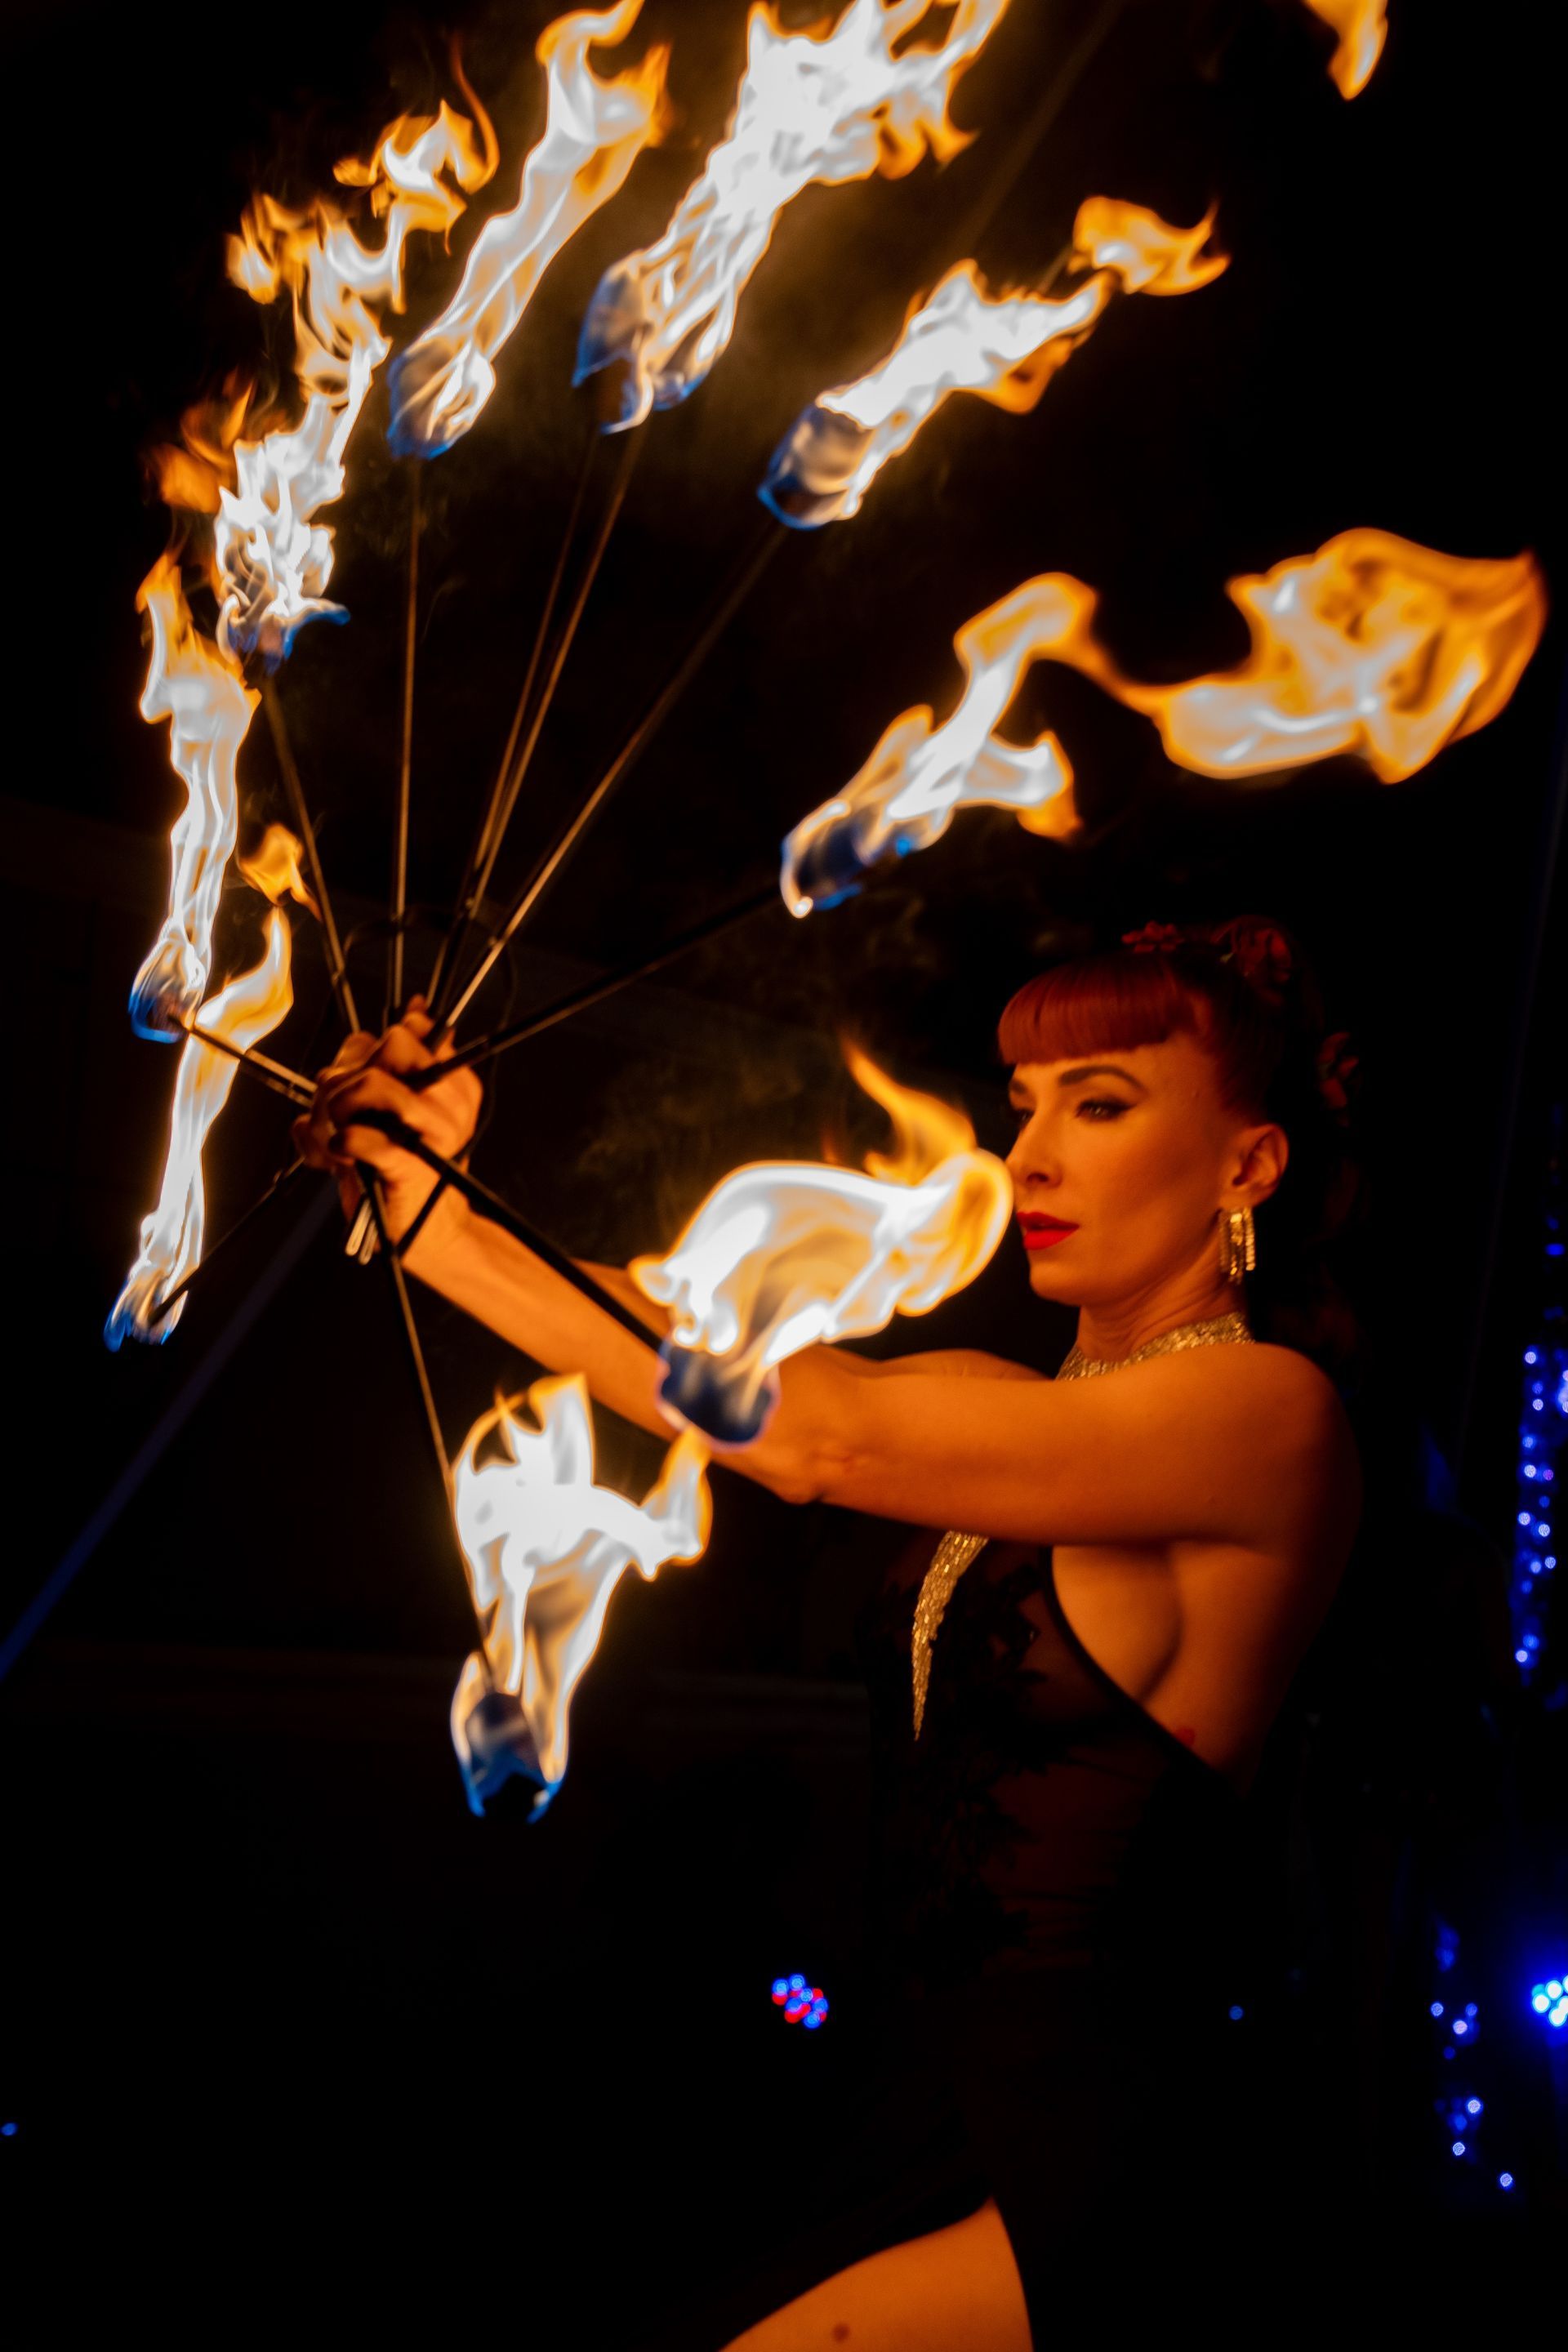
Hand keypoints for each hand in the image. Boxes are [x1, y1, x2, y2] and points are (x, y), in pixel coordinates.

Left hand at [292, 1000, 483, 1253]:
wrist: (424, 1233)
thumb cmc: (402, 1167)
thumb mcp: (400, 1108)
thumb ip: (399, 1060)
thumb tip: (419, 1007)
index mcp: (454, 1081)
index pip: (404, 1031)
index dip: (365, 1051)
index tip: (357, 1078)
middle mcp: (451, 1100)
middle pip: (387, 1045)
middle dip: (347, 1074)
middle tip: (339, 1109)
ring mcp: (435, 1132)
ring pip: (371, 1082)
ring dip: (338, 1107)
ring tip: (338, 1132)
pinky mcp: (411, 1165)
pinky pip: (362, 1135)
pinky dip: (340, 1143)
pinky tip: (343, 1153)